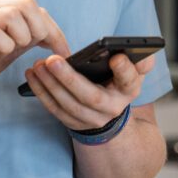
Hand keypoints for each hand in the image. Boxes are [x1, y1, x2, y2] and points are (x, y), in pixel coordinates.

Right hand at [0, 0, 68, 101]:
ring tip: (10, 49)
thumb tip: (56, 37)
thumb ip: (30, 36)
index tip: (63, 50)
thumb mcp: (11, 46)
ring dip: (20, 37)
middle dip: (38, 30)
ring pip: (12, 15)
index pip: (35, 7)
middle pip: (27, 4)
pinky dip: (4, 45)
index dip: (54, 30)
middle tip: (29, 48)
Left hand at [24, 50, 154, 131]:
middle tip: (53, 60)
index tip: (116, 57)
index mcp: (129, 91)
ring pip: (68, 104)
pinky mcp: (72, 122)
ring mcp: (90, 119)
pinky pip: (54, 108)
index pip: (129, 81)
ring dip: (50, 85)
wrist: (108, 116)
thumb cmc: (118, 84)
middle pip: (90, 96)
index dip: (124, 70)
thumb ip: (140, 62)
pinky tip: (31, 75)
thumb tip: (146, 55)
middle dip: (70, 79)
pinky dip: (41, 92)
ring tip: (38, 65)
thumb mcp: (133, 73)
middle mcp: (111, 108)